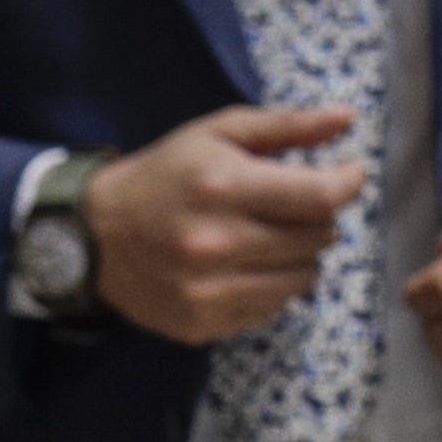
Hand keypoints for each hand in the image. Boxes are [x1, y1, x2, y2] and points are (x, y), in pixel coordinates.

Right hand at [86, 103, 369, 345]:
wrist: (93, 234)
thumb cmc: (166, 174)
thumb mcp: (217, 133)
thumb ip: (287, 125)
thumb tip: (348, 117)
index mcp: (222, 187)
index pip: (320, 197)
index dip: (347, 184)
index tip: (347, 175)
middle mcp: (216, 243)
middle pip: (319, 238)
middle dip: (317, 217)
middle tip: (291, 205)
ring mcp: (208, 291)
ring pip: (304, 278)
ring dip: (299, 255)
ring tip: (267, 236)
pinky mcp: (202, 324)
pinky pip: (273, 308)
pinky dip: (271, 286)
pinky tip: (242, 266)